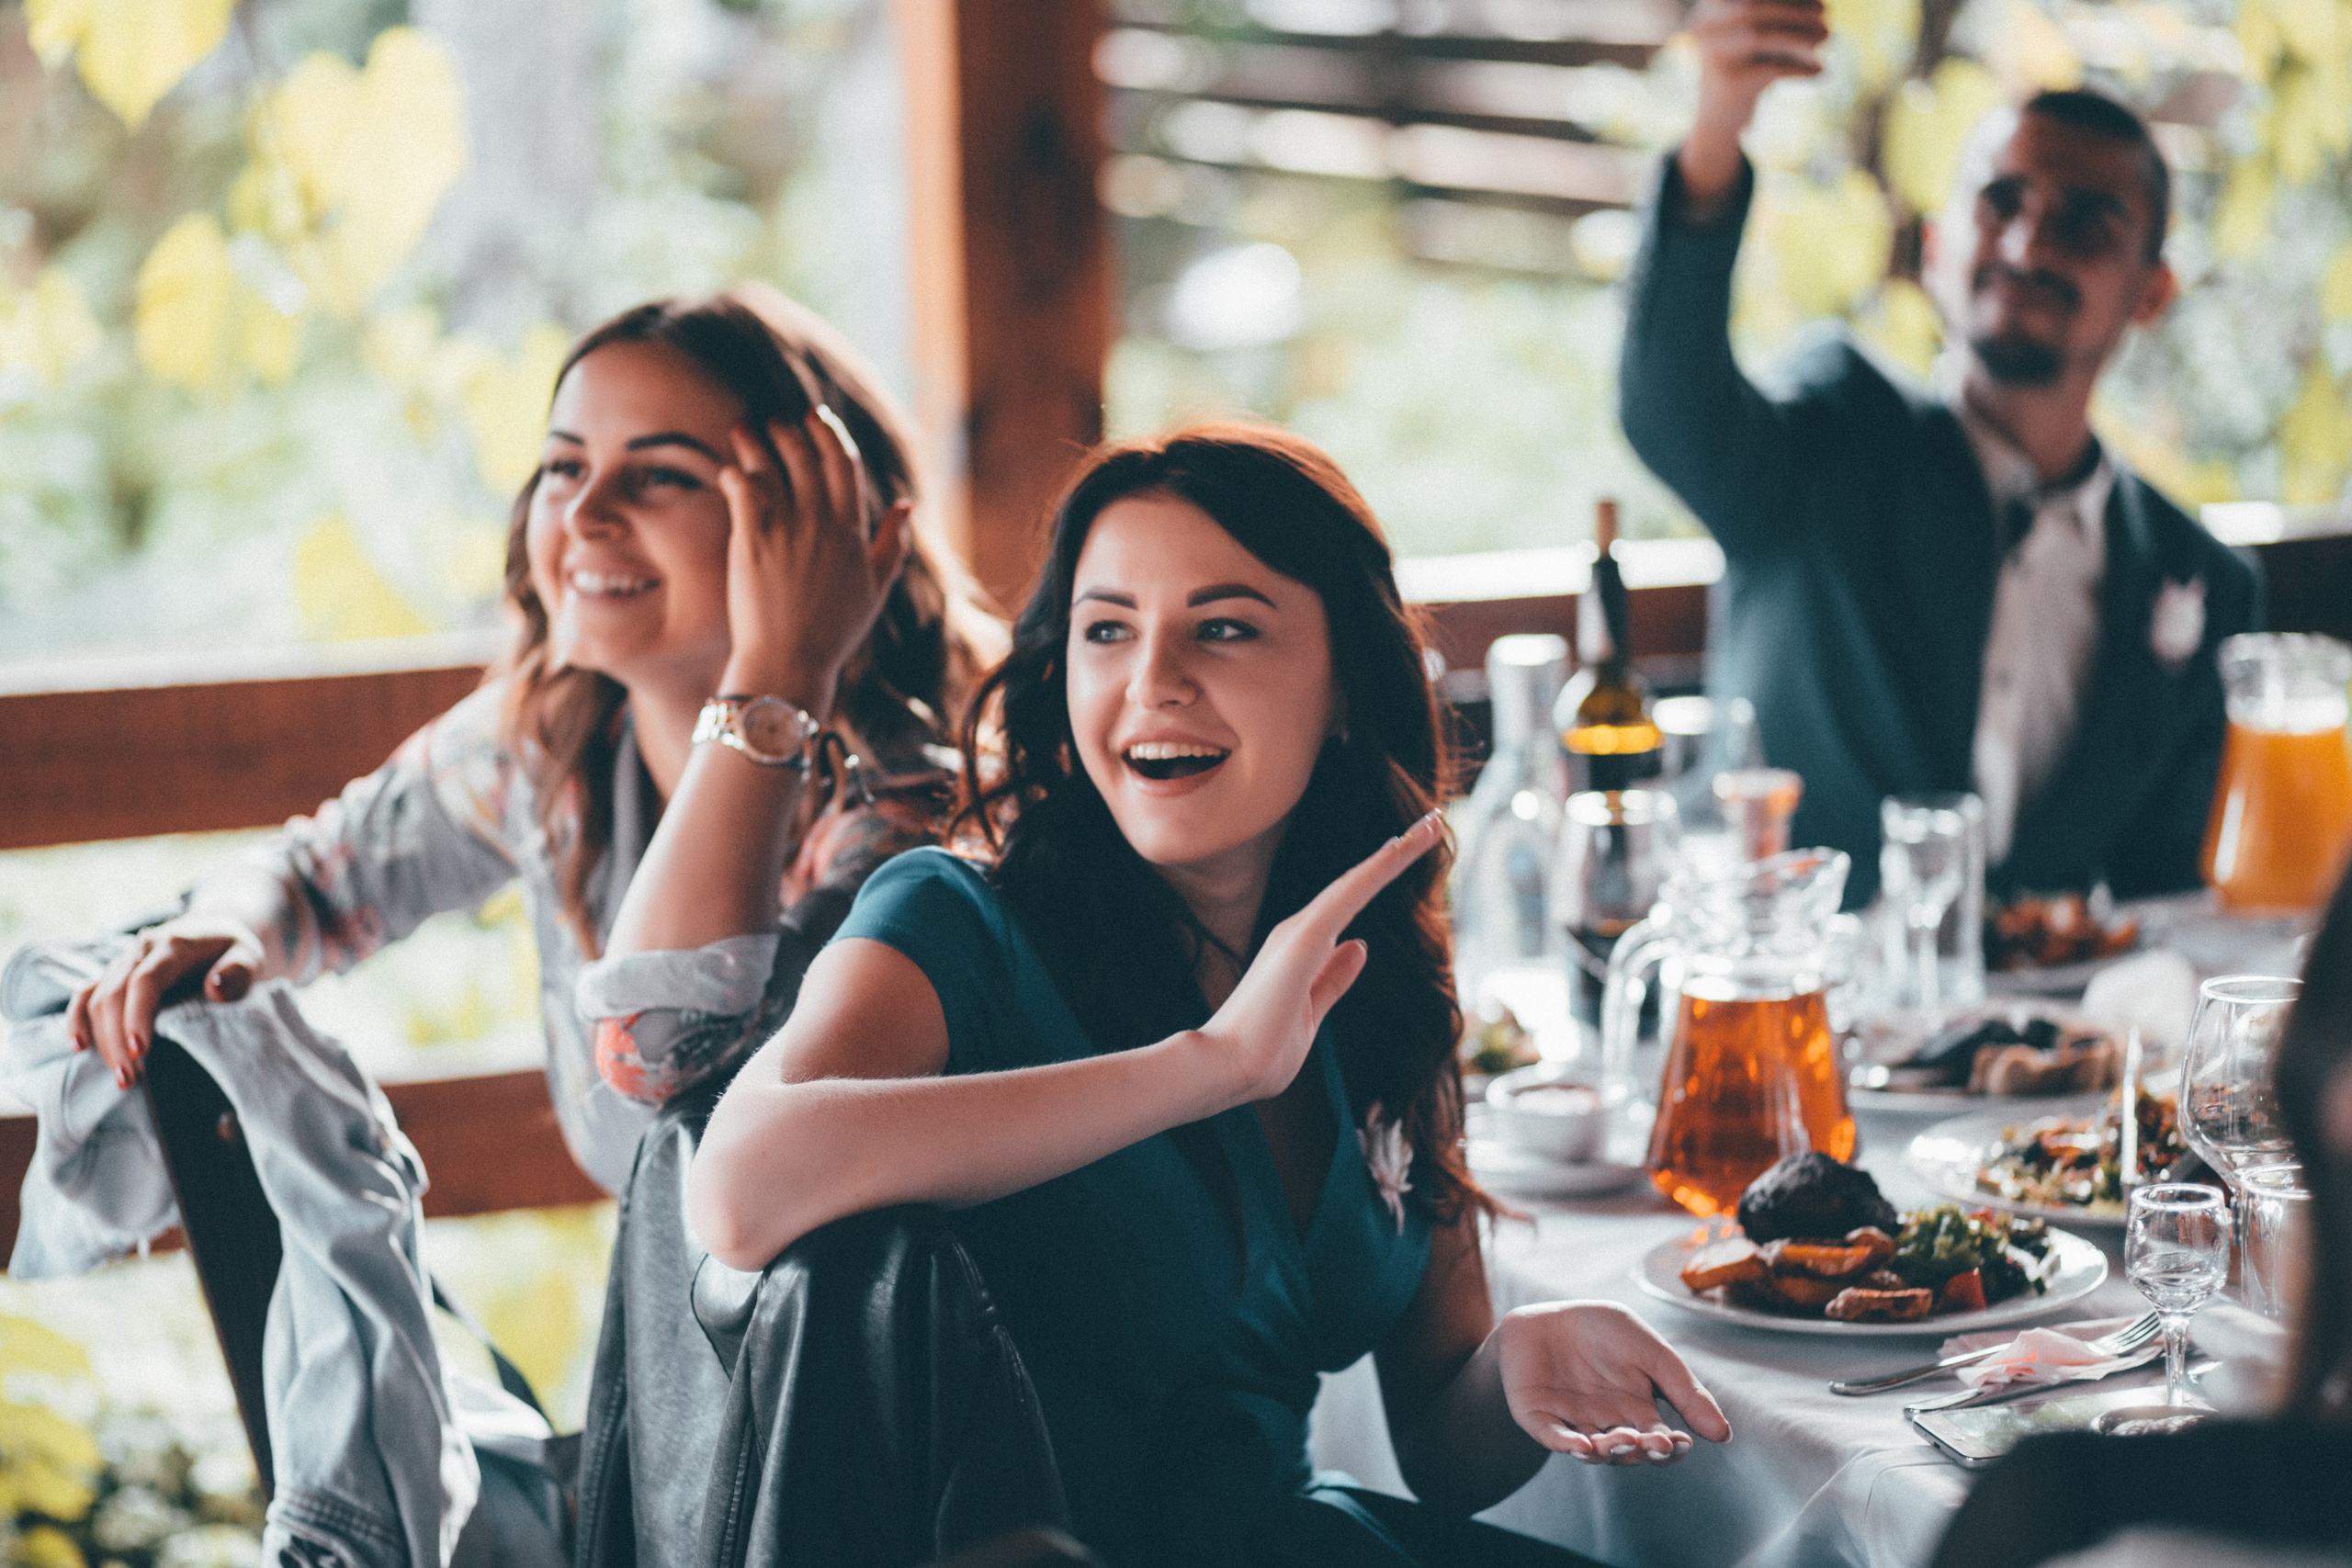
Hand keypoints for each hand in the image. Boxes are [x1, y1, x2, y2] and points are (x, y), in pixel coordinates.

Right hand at [65, 916, 264, 1087]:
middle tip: (129, 1079)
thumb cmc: (234, 950)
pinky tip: (80, 1047)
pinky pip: (86, 993)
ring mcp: (124, 962)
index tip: (139, 1051)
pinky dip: (78, 1018)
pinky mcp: (114, 974)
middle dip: (116, 1039)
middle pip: (114, 994)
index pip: (145, 981)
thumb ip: (238, 971)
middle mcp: (141, 951)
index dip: (137, 1015)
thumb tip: (215, 989)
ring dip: (100, 1038)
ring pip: (96, 997)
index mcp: (173, 946)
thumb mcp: (248, 955)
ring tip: (120, 1076)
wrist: (217, 928)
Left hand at [716, 406, 911, 713]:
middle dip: (789, 430)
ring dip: (756, 441)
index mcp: (851, 530)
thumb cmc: (833, 631)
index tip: (814, 418)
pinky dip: (734, 472)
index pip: (843, 464)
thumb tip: (906, 506)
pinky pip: (742, 489)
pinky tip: (728, 470)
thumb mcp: (875, 589)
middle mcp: (820, 522)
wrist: (790, 662)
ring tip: (744, 430)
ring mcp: (786, 529)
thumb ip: (891, 544)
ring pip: (771, 466)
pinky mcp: (752, 540)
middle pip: (805, 456)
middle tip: (774, 422)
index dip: (828, 434)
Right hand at [1191, 812, 1444, 1104]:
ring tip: (1433, 825)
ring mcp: (1299, 932)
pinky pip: (1347, 896)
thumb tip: (1359, 946)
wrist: (1224, 1070)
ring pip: (1357, 882)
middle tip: (1435, 823)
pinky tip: (1401, 848)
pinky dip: (1376, 870)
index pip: (1351, 902)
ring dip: (1396, 853)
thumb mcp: (1312, 1013)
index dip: (1382, 873)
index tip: (1413, 848)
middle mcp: (1299, 931)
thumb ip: (1334, 979)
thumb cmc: (1261, 1051)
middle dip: (1398, 852)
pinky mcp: (1302, 940)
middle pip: (1358, 883)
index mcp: (1301, 949)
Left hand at [1496, 1301, 1732, 1465]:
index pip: (1659, 1443)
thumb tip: (1724, 1436)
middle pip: (1629, 1451)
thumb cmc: (1605, 1333)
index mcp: (1637, 1413)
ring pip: (1594, 1449)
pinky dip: (1566, 1444)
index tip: (1680, 1441)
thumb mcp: (1652, 1354)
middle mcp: (1607, 1425)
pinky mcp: (1539, 1417)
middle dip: (1642, 1451)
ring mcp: (1573, 1423)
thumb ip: (1686, 1391)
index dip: (1670, 1448)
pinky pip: (1553, 1436)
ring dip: (1609, 1450)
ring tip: (1622, 1440)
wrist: (1550, 1314)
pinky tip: (1581, 1446)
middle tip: (1653, 1443)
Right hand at [1679, 0, 1826, 207]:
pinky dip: (1800, 68)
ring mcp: (1713, 56)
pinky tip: (1820, 71)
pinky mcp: (1728, 84)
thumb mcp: (1761, 33)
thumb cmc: (1748, 65)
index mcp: (1712, 9)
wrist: (1720, 116)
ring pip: (1760, 36)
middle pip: (1753, 8)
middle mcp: (1707, 29)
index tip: (1819, 3)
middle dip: (1794, 10)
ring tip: (1828, 37)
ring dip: (1800, 35)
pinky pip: (1771, 69)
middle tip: (1826, 15)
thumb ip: (1781, 16)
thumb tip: (1820, 6)